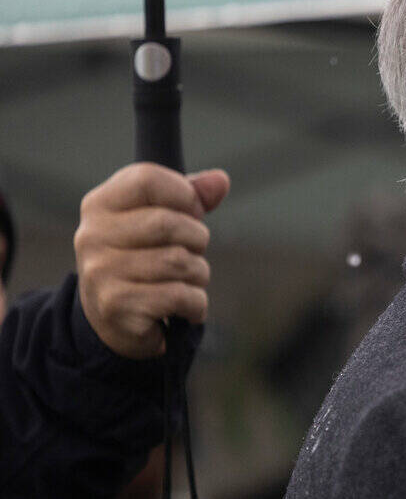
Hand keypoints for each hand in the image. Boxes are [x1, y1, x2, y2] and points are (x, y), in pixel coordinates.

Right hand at [74, 164, 229, 358]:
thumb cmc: (144, 258)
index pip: (147, 179)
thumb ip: (190, 197)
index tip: (191, 212)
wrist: (113, 319)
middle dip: (196, 239)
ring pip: (179, 261)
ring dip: (198, 273)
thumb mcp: (161, 219)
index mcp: (100, 204)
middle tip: (190, 253)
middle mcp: (92, 236)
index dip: (184, 194)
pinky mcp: (116, 306)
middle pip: (168, 223)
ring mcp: (101, 272)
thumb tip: (220, 181)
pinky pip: (180, 296)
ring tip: (185, 281)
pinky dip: (196, 303)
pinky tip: (185, 307)